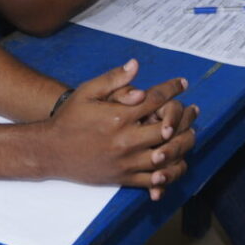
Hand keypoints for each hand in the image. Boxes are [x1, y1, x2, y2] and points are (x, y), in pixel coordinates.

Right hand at [46, 60, 196, 198]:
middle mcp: (125, 139)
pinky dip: (169, 173)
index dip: (173, 89)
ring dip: (183, 145)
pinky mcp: (123, 177)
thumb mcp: (88, 92)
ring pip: (166, 156)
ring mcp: (125, 161)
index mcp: (118, 116)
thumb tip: (136, 65)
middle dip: (184, 117)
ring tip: (191, 135)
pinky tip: (177, 163)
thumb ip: (114, 79)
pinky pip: (153, 180)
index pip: (155, 99)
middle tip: (193, 110)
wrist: (51, 150)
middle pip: (168, 128)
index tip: (183, 83)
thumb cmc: (70, 118)